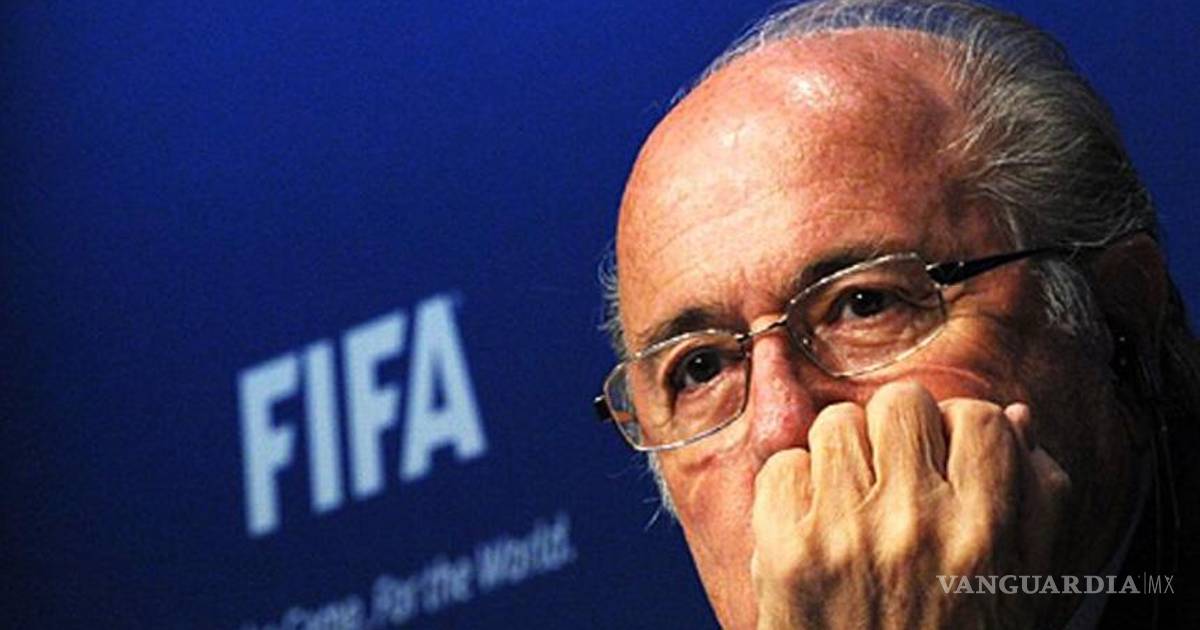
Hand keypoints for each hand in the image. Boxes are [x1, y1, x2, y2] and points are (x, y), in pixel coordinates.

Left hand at [749, 382, 1069, 628]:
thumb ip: (1036, 499)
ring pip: (836, 421)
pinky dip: (793, 489)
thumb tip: (1014, 416)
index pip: (977, 415)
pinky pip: (782, 464)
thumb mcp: (1024, 585)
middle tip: (893, 475)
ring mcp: (846, 532)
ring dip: (842, 454)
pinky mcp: (787, 549)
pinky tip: (814, 527)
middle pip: (900, 401)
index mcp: (986, 529)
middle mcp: (917, 522)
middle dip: (896, 430)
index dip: (957, 433)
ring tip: (851, 501)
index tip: (945, 464)